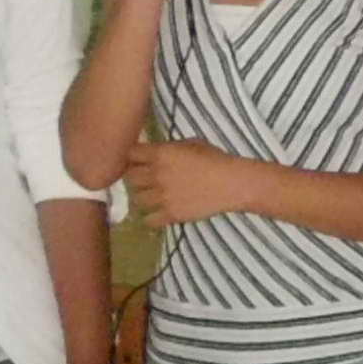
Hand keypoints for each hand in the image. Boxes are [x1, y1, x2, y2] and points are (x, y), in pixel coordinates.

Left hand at [123, 139, 250, 227]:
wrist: (232, 183)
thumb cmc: (216, 159)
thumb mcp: (192, 144)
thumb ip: (170, 147)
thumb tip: (156, 150)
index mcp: (161, 154)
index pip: (131, 153)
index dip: (133, 156)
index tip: (138, 159)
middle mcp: (156, 175)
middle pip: (130, 177)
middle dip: (136, 176)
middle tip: (145, 178)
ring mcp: (161, 196)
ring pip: (137, 199)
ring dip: (143, 196)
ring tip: (152, 196)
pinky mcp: (170, 214)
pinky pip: (149, 219)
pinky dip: (151, 217)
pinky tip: (158, 213)